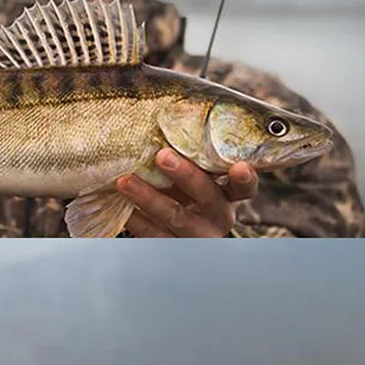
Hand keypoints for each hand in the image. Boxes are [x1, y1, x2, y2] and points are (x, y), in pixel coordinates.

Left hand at [117, 149, 257, 237]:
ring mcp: (195, 236)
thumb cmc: (181, 186)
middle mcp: (217, 216)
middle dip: (186, 176)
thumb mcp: (192, 173)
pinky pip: (153, 236)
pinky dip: (136, 219)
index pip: (244, 187)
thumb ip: (190, 153)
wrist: (167, 230)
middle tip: (162, 155)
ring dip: (148, 198)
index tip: (239, 166)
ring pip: (175, 217)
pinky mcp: (171, 250)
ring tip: (124, 181)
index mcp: (228, 194)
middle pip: (207, 197)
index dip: (245, 178)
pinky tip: (120, 203)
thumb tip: (168, 115)